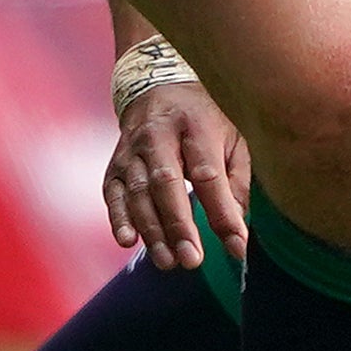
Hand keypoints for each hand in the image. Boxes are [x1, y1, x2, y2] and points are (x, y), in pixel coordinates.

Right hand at [104, 78, 249, 269]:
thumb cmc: (204, 120)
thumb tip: (237, 228)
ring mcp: (131, 150)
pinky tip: (128, 241)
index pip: (209, 174)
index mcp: (196, 126)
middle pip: (166, 183)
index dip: (222, 212)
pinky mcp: (115, 166)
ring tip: (168, 261)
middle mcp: (158, 136)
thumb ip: (236, 181)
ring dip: (152, 231)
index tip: (237, 245)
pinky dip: (119, 219)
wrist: (158, 88)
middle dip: (178, 225)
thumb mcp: (232, 138)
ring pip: (138, 193)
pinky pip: (113, 195)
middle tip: (192, 260)